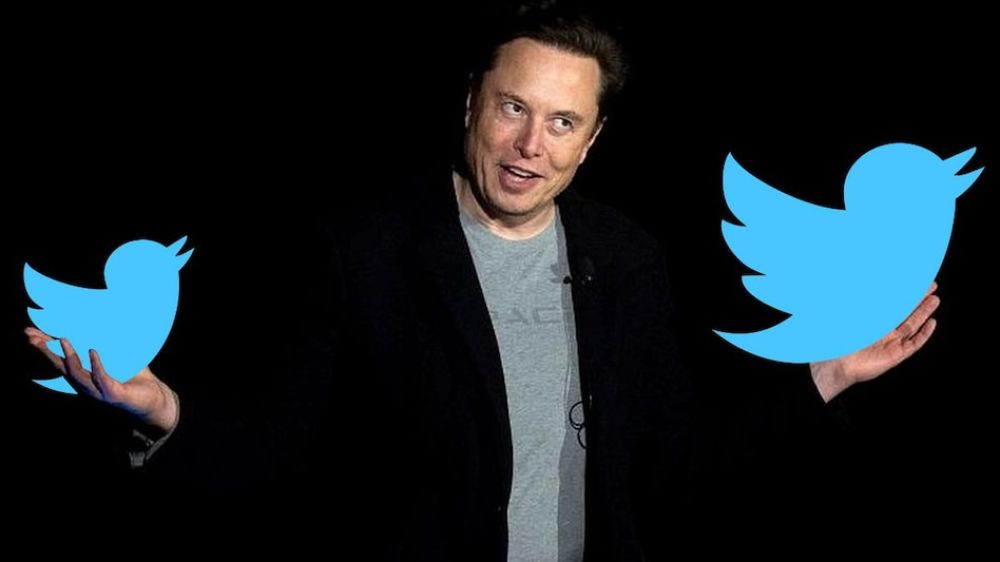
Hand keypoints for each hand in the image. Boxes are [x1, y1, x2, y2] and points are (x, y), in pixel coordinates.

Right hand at [25, 327, 178, 433]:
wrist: (153, 398)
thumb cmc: (134, 377)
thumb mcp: (118, 356)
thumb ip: (109, 342)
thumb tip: (106, 317)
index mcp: (83, 375)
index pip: (59, 360)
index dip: (45, 347)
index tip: (29, 333)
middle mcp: (85, 385)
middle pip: (60, 367)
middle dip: (46, 351)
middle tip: (31, 337)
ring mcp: (97, 391)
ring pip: (77, 374)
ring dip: (69, 356)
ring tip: (63, 339)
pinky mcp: (112, 394)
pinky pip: (101, 378)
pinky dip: (96, 364)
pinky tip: (93, 351)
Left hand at [810, 282, 939, 401]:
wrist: (843, 366)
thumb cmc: (846, 343)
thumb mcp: (859, 320)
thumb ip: (873, 307)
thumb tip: (883, 288)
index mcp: (875, 323)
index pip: (895, 306)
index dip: (906, 295)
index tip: (916, 282)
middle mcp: (885, 332)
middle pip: (907, 313)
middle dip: (919, 300)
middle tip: (932, 286)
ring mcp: (893, 343)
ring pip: (912, 324)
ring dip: (924, 312)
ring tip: (935, 300)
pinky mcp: (897, 355)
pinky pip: (915, 343)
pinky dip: (924, 333)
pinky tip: (932, 323)